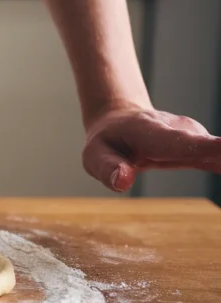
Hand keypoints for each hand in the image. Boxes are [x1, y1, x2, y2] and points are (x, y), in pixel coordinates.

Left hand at [83, 103, 220, 192]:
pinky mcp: (206, 147)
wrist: (120, 121)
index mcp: (156, 134)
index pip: (187, 143)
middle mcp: (185, 133)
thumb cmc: (106, 142)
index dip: (215, 149)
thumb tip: (123, 182)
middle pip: (218, 149)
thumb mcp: (93, 156)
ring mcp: (199, 138)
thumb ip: (108, 169)